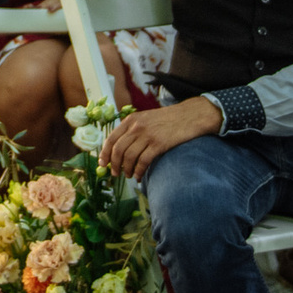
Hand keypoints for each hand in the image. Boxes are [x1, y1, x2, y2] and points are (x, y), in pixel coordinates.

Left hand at [100, 95, 220, 177]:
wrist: (189, 116)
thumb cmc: (167, 119)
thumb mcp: (146, 118)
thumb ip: (132, 129)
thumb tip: (119, 148)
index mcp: (131, 120)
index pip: (111, 139)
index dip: (105, 153)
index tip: (102, 164)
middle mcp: (136, 127)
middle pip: (118, 150)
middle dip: (114, 165)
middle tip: (115, 174)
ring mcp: (148, 135)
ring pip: (129, 157)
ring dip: (126, 170)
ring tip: (129, 175)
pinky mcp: (159, 144)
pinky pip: (143, 161)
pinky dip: (139, 171)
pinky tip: (139, 176)